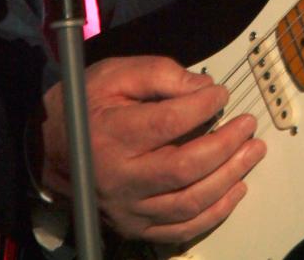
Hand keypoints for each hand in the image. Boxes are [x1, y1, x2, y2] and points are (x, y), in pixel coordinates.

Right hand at [37, 54, 265, 245]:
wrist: (51, 149)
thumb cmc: (88, 106)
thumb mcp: (117, 73)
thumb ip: (160, 74)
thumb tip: (203, 87)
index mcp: (113, 136)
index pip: (168, 123)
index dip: (202, 107)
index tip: (222, 94)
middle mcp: (120, 178)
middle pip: (184, 169)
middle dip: (226, 146)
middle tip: (248, 125)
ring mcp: (128, 207)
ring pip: (188, 203)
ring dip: (229, 179)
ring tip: (252, 152)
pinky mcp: (135, 225)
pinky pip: (180, 229)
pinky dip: (214, 213)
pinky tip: (236, 190)